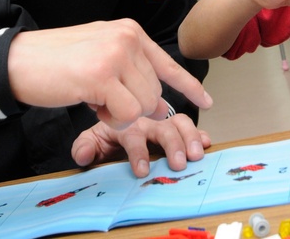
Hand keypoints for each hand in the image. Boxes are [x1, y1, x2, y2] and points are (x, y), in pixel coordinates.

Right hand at [8, 19, 211, 129]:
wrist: (18, 60)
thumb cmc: (56, 62)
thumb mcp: (100, 54)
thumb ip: (130, 70)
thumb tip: (157, 103)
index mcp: (129, 31)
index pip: (168, 63)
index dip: (189, 87)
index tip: (206, 102)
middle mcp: (127, 38)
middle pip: (155, 92)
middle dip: (132, 106)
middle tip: (101, 98)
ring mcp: (116, 55)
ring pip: (143, 105)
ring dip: (119, 113)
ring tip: (93, 97)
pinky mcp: (101, 75)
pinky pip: (125, 113)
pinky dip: (109, 118)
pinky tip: (89, 102)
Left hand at [72, 115, 210, 177]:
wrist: (116, 119)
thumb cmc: (107, 133)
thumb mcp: (91, 139)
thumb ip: (85, 147)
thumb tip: (83, 155)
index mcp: (126, 123)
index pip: (134, 135)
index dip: (138, 152)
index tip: (141, 171)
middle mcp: (148, 120)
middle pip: (163, 127)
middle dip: (173, 145)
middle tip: (179, 164)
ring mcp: (164, 121)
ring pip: (181, 122)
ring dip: (190, 138)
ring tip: (196, 155)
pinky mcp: (176, 127)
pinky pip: (190, 126)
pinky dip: (200, 134)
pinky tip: (207, 143)